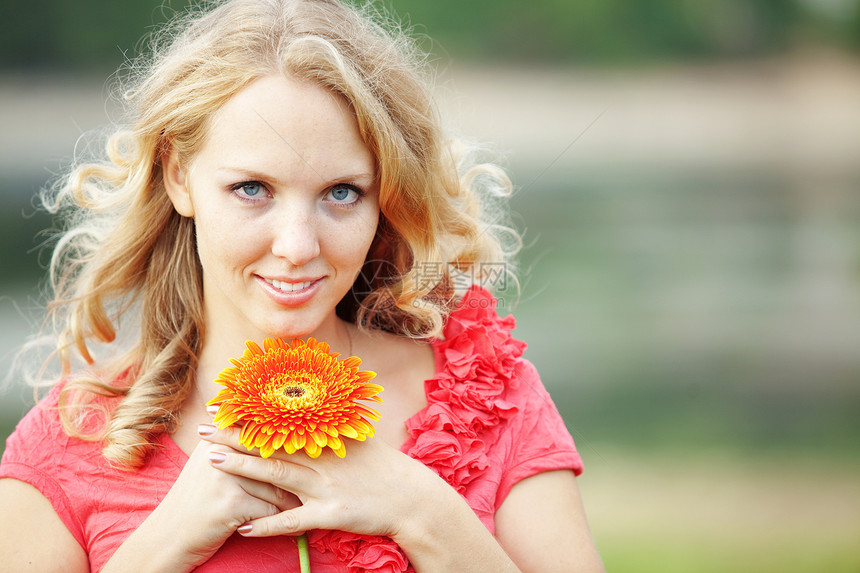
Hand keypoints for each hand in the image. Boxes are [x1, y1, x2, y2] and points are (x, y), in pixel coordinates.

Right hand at [123, 430, 298, 568]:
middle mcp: (222, 452)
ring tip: (306, 508)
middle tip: (320, 478)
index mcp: (219, 438)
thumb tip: (275, 425)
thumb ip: (235, 443)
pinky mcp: (232, 503)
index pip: (262, 432)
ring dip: (293, 501)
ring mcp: (226, 477)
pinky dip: (283, 522)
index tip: (314, 441)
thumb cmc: (197, 500)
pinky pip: (271, 510)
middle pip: (275, 459)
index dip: (289, 437)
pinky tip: (292, 528)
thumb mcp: (210, 464)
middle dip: (298, 473)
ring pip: (277, 486)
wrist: (170, 536)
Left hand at [198, 424, 452, 541]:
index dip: (251, 414)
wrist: (411, 498)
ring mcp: (325, 487)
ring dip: (242, 469)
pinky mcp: (330, 513)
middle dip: (235, 436)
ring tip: (213, 463)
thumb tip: (315, 403)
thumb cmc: (384, 468)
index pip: (282, 422)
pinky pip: (293, 520)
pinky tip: (244, 526)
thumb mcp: (360, 436)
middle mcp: (322, 459)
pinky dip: (267, 524)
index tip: (226, 405)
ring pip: (276, 476)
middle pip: (271, 445)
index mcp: (328, 438)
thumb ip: (334, 423)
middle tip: (204, 428)